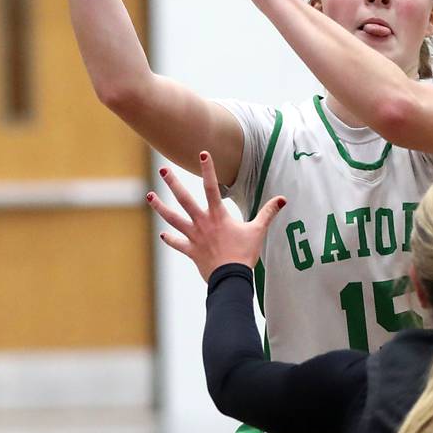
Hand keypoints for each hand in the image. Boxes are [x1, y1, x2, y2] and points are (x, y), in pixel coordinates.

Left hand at [147, 151, 285, 280]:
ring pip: (173, 219)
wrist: (231, 278)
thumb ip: (268, 212)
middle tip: (163, 170)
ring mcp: (194, 236)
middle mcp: (202, 222)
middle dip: (173, 183)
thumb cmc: (244, 253)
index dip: (208, 169)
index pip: (211, 187)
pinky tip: (163, 234)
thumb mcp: (258, 231)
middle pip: (184, 199)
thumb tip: (282, 199)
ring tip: (150, 196)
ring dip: (161, 207)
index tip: (202, 154)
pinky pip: (178, 243)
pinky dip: (170, 239)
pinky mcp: (191, 251)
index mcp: (218, 215)